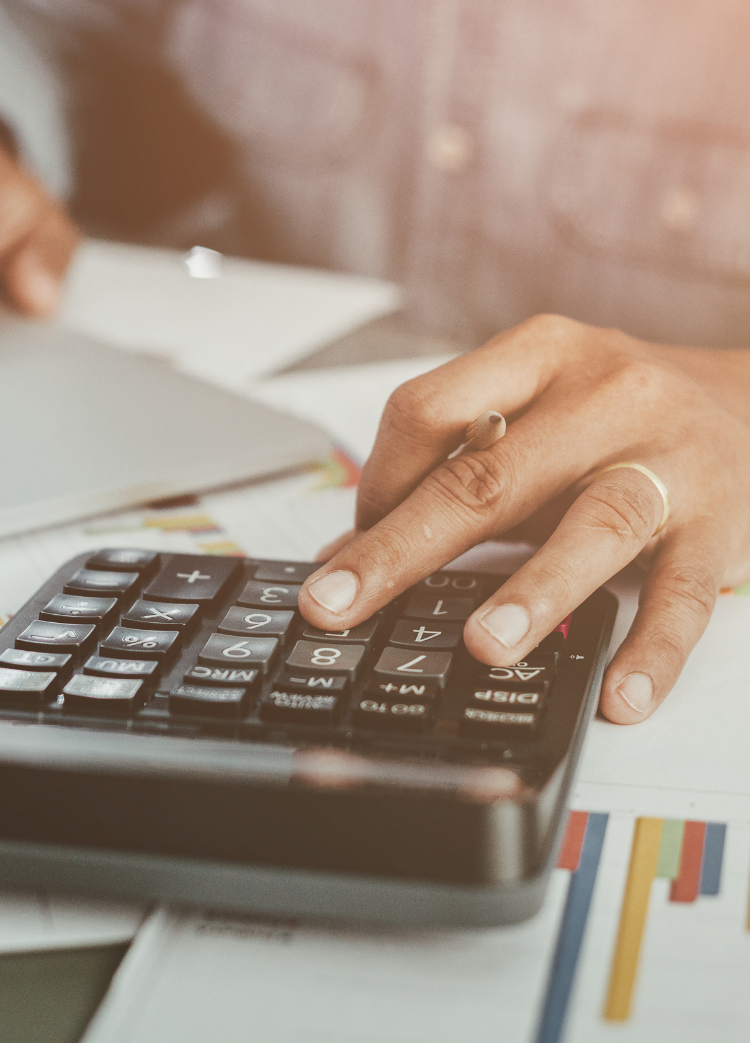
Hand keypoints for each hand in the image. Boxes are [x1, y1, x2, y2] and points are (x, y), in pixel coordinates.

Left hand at [297, 314, 749, 723]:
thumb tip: (350, 552)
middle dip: (403, 548)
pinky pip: (687, 590)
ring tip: (483, 646)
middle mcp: (603, 395)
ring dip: (534, 587)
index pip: (427, 410)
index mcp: (537, 355)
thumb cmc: (615, 416)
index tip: (351, 546)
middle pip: (489, 476)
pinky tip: (619, 694)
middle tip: (338, 608)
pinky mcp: (726, 521)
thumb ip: (451, 470)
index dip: (377, 481)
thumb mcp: (533, 414)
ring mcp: (669, 457)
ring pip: (596, 523)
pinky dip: (653, 647)